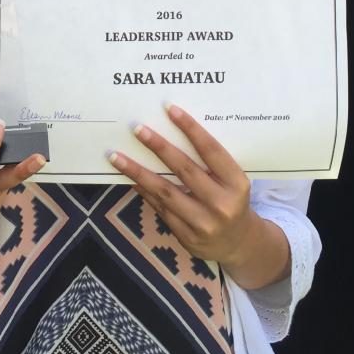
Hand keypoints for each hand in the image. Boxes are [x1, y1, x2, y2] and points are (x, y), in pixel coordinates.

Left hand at [107, 103, 262, 269]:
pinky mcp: (186, 235)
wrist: (237, 244)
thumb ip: (211, 162)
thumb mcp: (232, 182)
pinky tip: (129, 177)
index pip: (212, 151)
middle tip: (138, 129)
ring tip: (116, 156)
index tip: (170, 109)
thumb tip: (171, 131)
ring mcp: (203, 223)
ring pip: (165, 191)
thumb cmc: (231, 201)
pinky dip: (143, 190)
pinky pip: (159, 207)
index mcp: (237, 184)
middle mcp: (221, 204)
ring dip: (138, 172)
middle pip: (185, 169)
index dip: (191, 128)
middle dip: (159, 147)